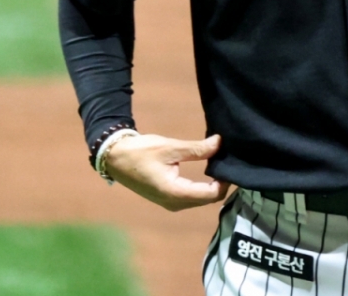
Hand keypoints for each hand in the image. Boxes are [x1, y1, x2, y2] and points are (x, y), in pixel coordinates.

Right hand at [103, 133, 229, 210]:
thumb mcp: (170, 147)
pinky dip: (202, 187)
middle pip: (208, 199)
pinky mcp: (168, 199)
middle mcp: (174, 203)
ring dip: (212, 185)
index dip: (225, 181)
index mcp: (175, 193)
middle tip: (228, 161)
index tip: (231, 163)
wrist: (116, 158)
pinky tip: (208, 171)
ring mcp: (170, 203)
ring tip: (220, 164)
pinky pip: (192, 197)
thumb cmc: (141, 152)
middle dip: (221, 183)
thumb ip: (197, 149)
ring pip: (201, 199)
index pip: (211, 194)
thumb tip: (220, 143)